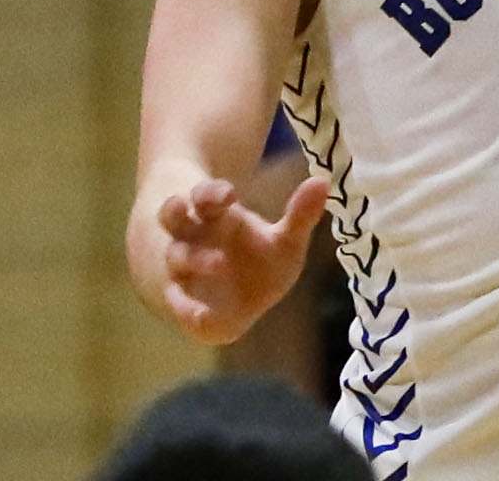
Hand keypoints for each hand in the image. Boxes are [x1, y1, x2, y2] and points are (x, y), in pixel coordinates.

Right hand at [140, 170, 331, 344]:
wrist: (221, 296)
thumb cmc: (254, 261)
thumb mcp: (281, 241)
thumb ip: (299, 217)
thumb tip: (324, 181)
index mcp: (212, 213)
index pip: (205, 195)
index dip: (212, 193)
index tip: (229, 195)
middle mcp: (189, 234)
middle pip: (176, 215)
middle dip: (191, 216)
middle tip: (224, 222)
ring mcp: (179, 267)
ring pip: (174, 254)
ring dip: (192, 257)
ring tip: (220, 263)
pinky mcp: (179, 301)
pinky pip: (177, 303)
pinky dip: (186, 309)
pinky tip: (202, 317)